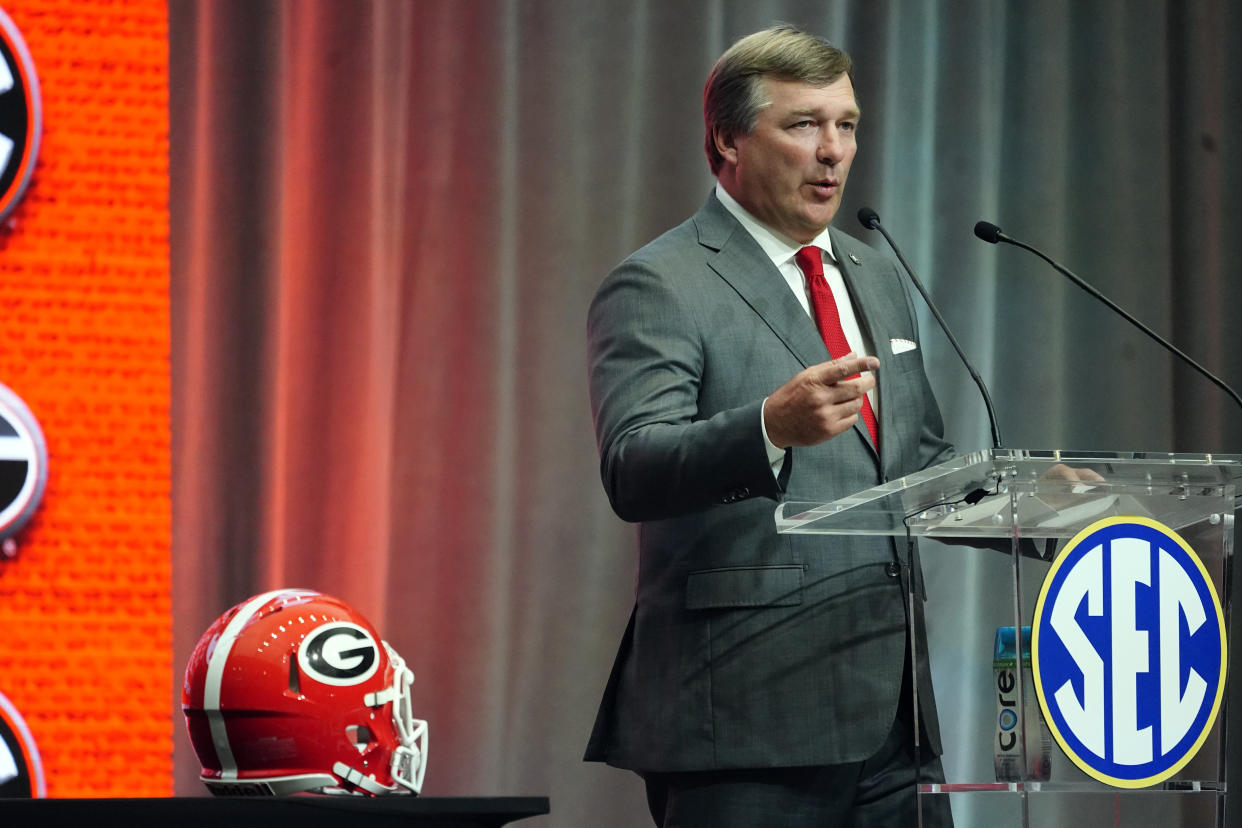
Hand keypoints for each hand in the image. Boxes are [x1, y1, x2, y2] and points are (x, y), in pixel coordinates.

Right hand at [763, 354, 878, 448]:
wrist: (774, 424)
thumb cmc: (790, 397)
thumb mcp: (805, 376)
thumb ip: (830, 366)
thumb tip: (853, 356)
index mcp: (813, 381)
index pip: (843, 369)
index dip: (862, 365)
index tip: (875, 362)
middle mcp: (819, 398)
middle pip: (856, 389)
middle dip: (868, 383)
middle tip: (870, 380)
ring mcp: (825, 416)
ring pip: (856, 404)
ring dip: (857, 399)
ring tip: (847, 397)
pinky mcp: (829, 430)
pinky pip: (852, 420)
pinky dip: (851, 413)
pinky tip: (840, 410)